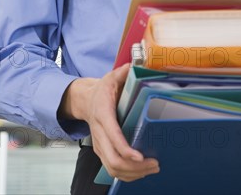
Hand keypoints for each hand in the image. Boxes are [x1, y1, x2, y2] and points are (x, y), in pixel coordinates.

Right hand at [61, 63, 159, 181]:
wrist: (86, 101)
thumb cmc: (102, 90)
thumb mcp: (110, 77)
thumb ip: (122, 72)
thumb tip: (133, 65)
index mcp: (103, 115)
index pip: (112, 136)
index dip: (125, 149)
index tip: (140, 156)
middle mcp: (99, 133)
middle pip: (113, 159)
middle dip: (135, 167)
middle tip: (154, 164)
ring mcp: (99, 145)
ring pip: (112, 168)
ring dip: (133, 174)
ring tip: (152, 168)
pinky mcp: (102, 151)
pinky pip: (112, 169)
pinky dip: (127, 175)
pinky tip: (142, 171)